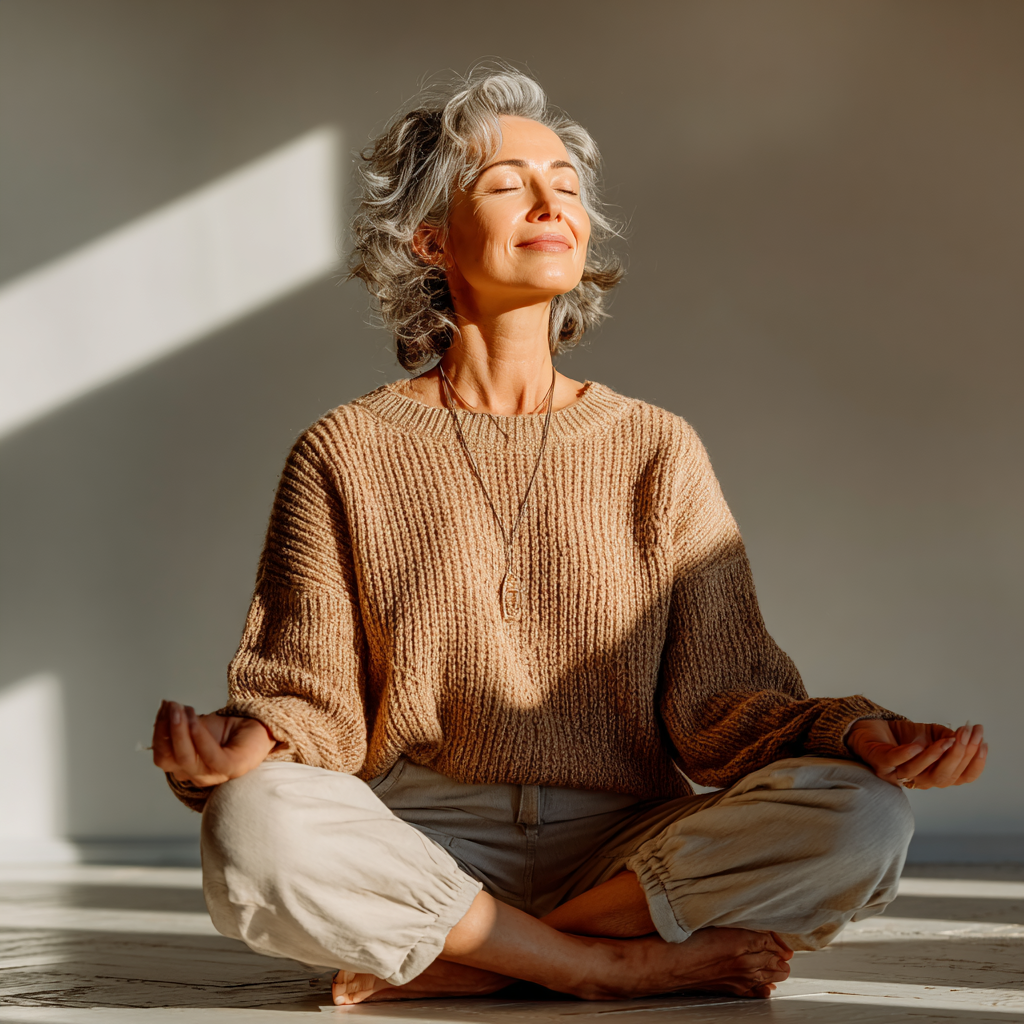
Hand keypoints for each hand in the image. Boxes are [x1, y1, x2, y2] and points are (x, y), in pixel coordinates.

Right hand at [152, 700, 276, 786]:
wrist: (260, 727)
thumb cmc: (229, 730)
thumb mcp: (198, 725)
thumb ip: (180, 725)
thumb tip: (165, 709)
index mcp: (185, 767)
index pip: (162, 756)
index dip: (159, 731)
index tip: (164, 707)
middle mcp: (197, 775)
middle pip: (168, 759)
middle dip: (167, 729)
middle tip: (171, 706)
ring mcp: (215, 775)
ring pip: (186, 759)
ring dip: (181, 731)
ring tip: (184, 709)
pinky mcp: (232, 768)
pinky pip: (210, 756)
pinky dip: (199, 738)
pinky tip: (196, 721)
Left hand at [845, 719, 986, 789]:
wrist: (871, 728)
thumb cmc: (903, 737)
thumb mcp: (931, 734)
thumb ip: (949, 737)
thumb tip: (967, 736)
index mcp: (934, 775)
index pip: (960, 777)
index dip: (974, 764)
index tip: (984, 745)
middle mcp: (918, 780)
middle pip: (943, 777)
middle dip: (959, 756)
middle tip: (968, 736)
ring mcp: (897, 774)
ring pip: (920, 773)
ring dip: (936, 756)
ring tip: (947, 740)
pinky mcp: (880, 763)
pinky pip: (894, 762)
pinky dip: (906, 755)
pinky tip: (918, 745)